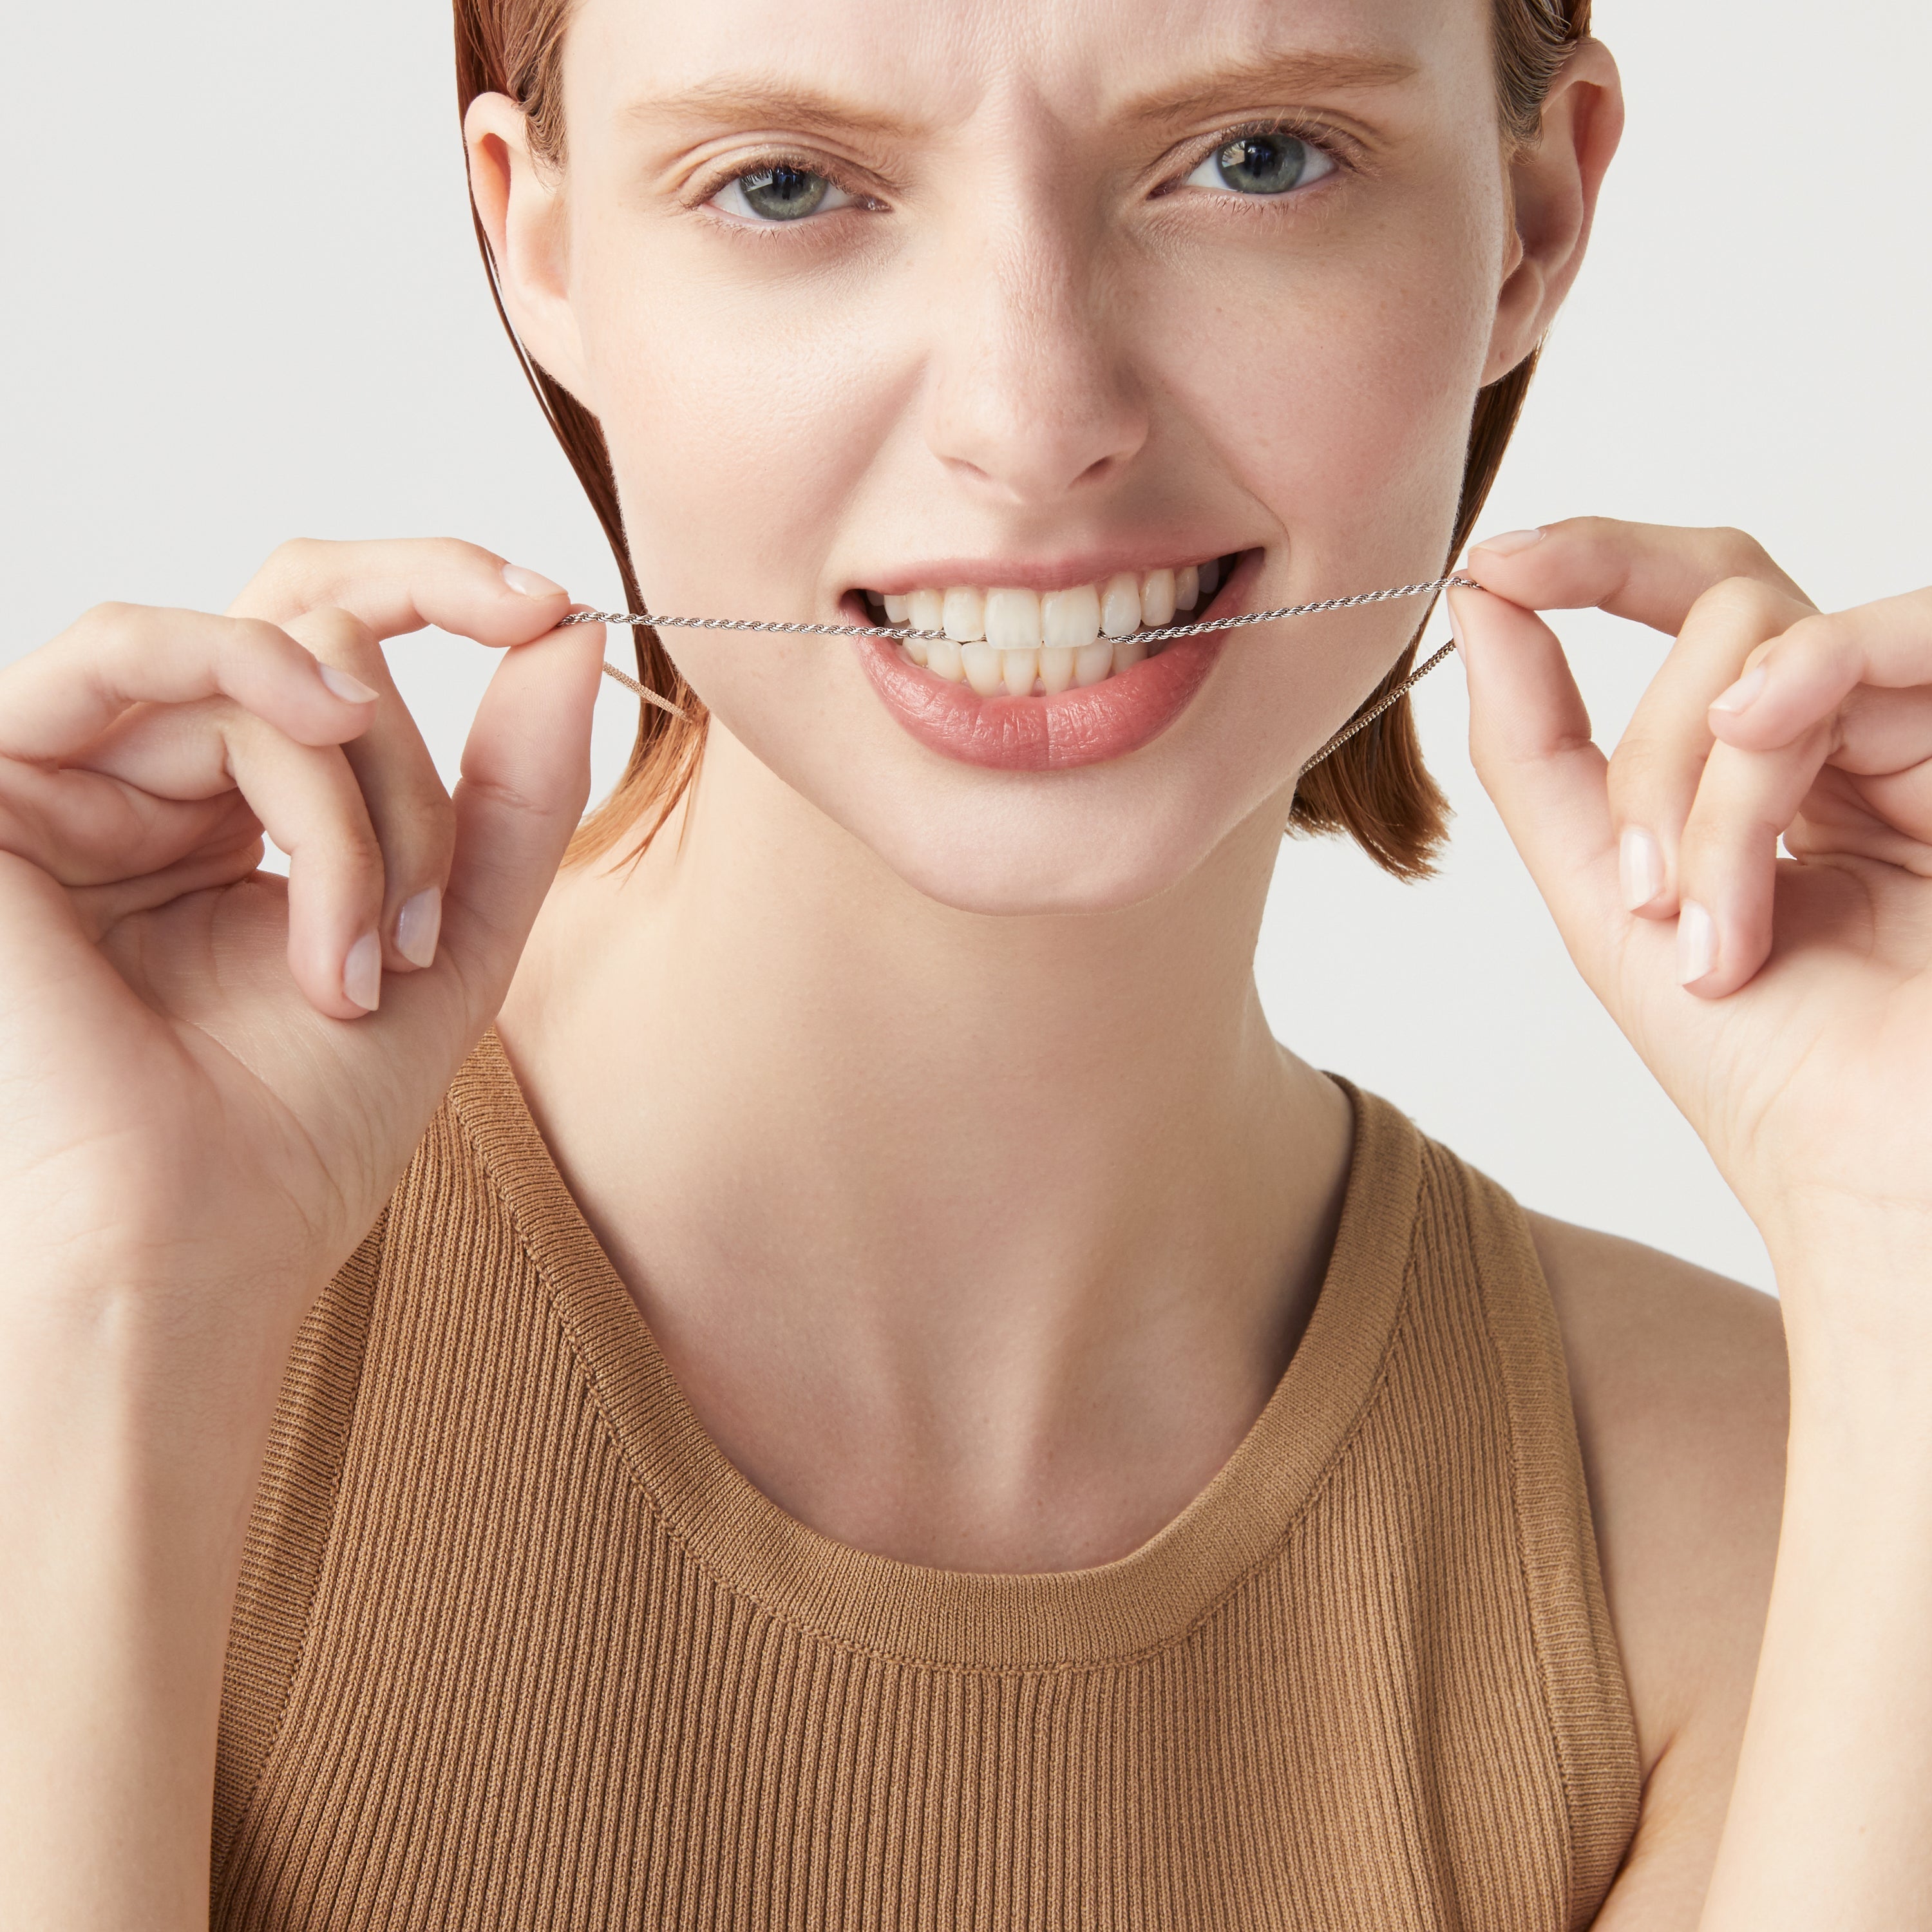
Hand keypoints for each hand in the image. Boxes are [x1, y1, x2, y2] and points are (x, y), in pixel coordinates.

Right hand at [0, 537, 603, 1357]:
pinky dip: (254, 703)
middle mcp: (148, 776)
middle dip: (417, 764)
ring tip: (368, 954)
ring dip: (356, 802)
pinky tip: (318, 764)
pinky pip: (132, 651)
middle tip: (447, 905)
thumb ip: (515, 792)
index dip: (441, 586)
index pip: (331, 636)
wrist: (186, 1253)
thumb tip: (572, 636)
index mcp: (237, 810)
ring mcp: (68, 773)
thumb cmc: (299, 1131)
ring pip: (261, 666)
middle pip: (311, 634)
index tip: (554, 611)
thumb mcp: (456, 936)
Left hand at [1451, 520, 1931, 1322]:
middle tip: (1637, 885)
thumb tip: (1481, 600)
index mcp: (1773, 759)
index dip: (1593, 558)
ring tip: (1714, 938)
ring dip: (1704, 793)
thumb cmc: (1760, 1062)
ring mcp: (1923, 730)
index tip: (1489, 567)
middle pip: (1722, 601)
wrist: (1882, 1173)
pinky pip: (1872, 654)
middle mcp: (1856, 725)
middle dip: (1646, 737)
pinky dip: (1780, 729)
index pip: (1693, 603)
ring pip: (1768, 640)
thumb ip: (1537, 750)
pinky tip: (1759, 783)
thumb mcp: (1605, 894)